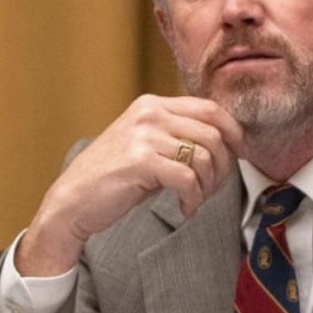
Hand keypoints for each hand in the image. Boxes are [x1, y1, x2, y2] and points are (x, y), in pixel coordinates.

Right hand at [17, 95, 245, 275]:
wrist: (72, 201)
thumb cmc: (114, 177)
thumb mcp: (147, 145)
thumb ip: (178, 136)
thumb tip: (227, 142)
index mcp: (153, 104)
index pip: (210, 108)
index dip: (234, 132)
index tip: (240, 154)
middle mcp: (149, 113)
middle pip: (213, 133)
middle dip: (223, 165)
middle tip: (212, 187)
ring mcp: (143, 135)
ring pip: (204, 156)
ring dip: (208, 186)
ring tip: (195, 200)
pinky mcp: (140, 161)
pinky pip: (188, 179)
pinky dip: (193, 199)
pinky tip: (184, 208)